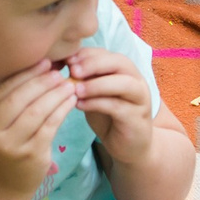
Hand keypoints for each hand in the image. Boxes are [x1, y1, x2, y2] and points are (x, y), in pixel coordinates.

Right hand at [0, 61, 77, 196]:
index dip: (26, 74)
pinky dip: (62, 110)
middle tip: (59, 72)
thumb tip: (41, 66)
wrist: (7, 183)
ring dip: (55, 95)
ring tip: (69, 85)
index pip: (4, 89)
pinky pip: (49, 126)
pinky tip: (71, 102)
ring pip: (36, 112)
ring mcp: (12, 145)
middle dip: (41, 82)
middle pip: (19, 99)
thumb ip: (13, 100)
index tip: (45, 62)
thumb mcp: (1, 124)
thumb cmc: (9, 145)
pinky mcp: (31, 155)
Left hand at [67, 46, 156, 164]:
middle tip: (72, 71)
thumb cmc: (108, 116)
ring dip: (97, 84)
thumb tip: (59, 65)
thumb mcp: (93, 94)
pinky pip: (118, 106)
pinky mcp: (137, 117)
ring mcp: (140, 98)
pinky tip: (80, 105)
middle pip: (119, 62)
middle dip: (93, 64)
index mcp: (124, 70)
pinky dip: (97, 103)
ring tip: (75, 89)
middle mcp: (136, 80)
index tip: (66, 60)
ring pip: (123, 83)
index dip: (86, 54)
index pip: (107, 53)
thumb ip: (83, 79)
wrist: (128, 146)